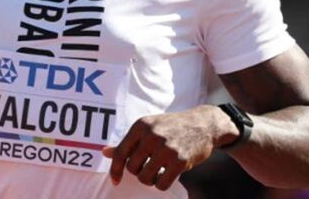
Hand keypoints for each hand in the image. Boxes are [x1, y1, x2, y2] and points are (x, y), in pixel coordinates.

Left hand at [102, 105, 232, 190]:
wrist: (203, 124)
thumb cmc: (171, 127)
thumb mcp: (148, 128)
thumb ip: (129, 142)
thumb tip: (104, 152)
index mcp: (141, 125)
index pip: (121, 153)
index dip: (115, 170)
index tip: (115, 181)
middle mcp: (151, 135)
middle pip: (132, 168)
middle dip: (139, 172)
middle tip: (149, 166)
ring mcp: (166, 148)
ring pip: (145, 178)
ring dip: (150, 180)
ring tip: (158, 171)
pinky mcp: (179, 161)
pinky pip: (161, 184)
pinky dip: (162, 184)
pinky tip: (168, 175)